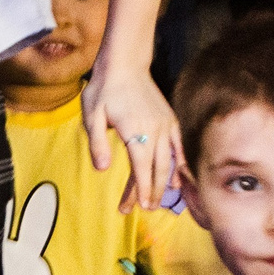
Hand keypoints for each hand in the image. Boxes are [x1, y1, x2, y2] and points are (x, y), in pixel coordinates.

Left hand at [81, 59, 183, 213]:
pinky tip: (181, 180)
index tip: (139, 206)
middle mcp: (155, 130)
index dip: (141, 188)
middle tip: (145, 209)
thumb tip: (102, 169)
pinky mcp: (170, 120)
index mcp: (134, 130)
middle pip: (157, 168)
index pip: (141, 167)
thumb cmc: (103, 90)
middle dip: (152, 191)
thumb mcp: (92, 115)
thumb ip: (98, 143)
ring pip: (169, 160)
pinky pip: (179, 146)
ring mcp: (166, 125)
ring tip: (159, 201)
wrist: (125, 65)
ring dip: (166, 182)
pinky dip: (181, 164)